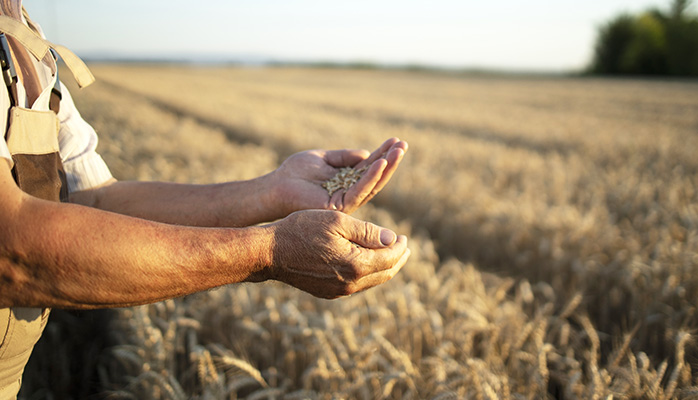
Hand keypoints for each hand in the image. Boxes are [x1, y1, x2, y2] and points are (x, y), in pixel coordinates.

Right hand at [256, 210, 409, 298]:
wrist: (270, 252)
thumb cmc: (302, 229)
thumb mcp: (337, 222)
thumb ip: (368, 232)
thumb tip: (393, 239)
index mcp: (356, 265)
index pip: (390, 258)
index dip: (400, 246)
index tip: (405, 236)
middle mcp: (350, 283)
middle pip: (385, 273)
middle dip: (397, 259)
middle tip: (404, 247)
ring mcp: (338, 291)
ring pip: (372, 281)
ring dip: (384, 267)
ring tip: (390, 254)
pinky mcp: (328, 292)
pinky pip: (357, 285)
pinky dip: (368, 273)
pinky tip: (366, 263)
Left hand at [273, 138, 407, 214]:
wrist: (276, 186)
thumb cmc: (295, 172)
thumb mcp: (323, 158)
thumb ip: (344, 156)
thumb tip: (367, 154)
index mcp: (346, 181)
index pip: (369, 167)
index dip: (383, 154)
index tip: (396, 140)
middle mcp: (349, 192)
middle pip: (376, 177)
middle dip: (390, 161)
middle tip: (403, 145)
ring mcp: (346, 201)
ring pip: (372, 184)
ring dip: (386, 167)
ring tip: (398, 152)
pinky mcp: (339, 206)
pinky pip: (359, 190)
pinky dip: (370, 177)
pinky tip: (380, 163)